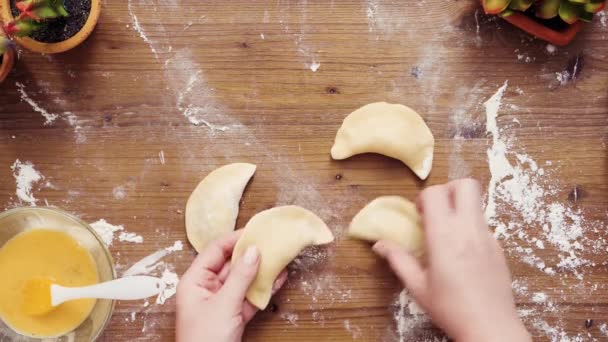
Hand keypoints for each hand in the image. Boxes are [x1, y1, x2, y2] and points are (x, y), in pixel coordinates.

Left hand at [176, 231, 287, 341]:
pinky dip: (263, 289)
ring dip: (261, 271)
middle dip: (251, 254)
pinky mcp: (233, 316)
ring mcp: (221, 303)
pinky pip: (250, 297)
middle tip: (272, 241)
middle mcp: (207, 289)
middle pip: (231, 264)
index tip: (256, 230)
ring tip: (280, 256)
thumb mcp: (224, 304)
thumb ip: (240, 276)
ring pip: (243, 280)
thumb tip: (253, 250)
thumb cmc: (205, 340)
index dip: (235, 239)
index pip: (215, 251)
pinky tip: (279, 278)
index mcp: (195, 281)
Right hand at [373, 179, 530, 341]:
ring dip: (459, 207)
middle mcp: (469, 229)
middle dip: (448, 189)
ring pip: (476, 202)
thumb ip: (398, 260)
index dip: (423, 197)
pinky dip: (470, 226)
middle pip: (465, 185)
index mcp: (445, 236)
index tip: (418, 215)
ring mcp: (488, 236)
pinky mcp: (498, 246)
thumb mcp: (417, 286)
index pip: (436, 193)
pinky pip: (483, 223)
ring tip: (447, 231)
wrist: (490, 327)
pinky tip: (462, 252)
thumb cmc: (450, 308)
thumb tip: (379, 244)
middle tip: (436, 211)